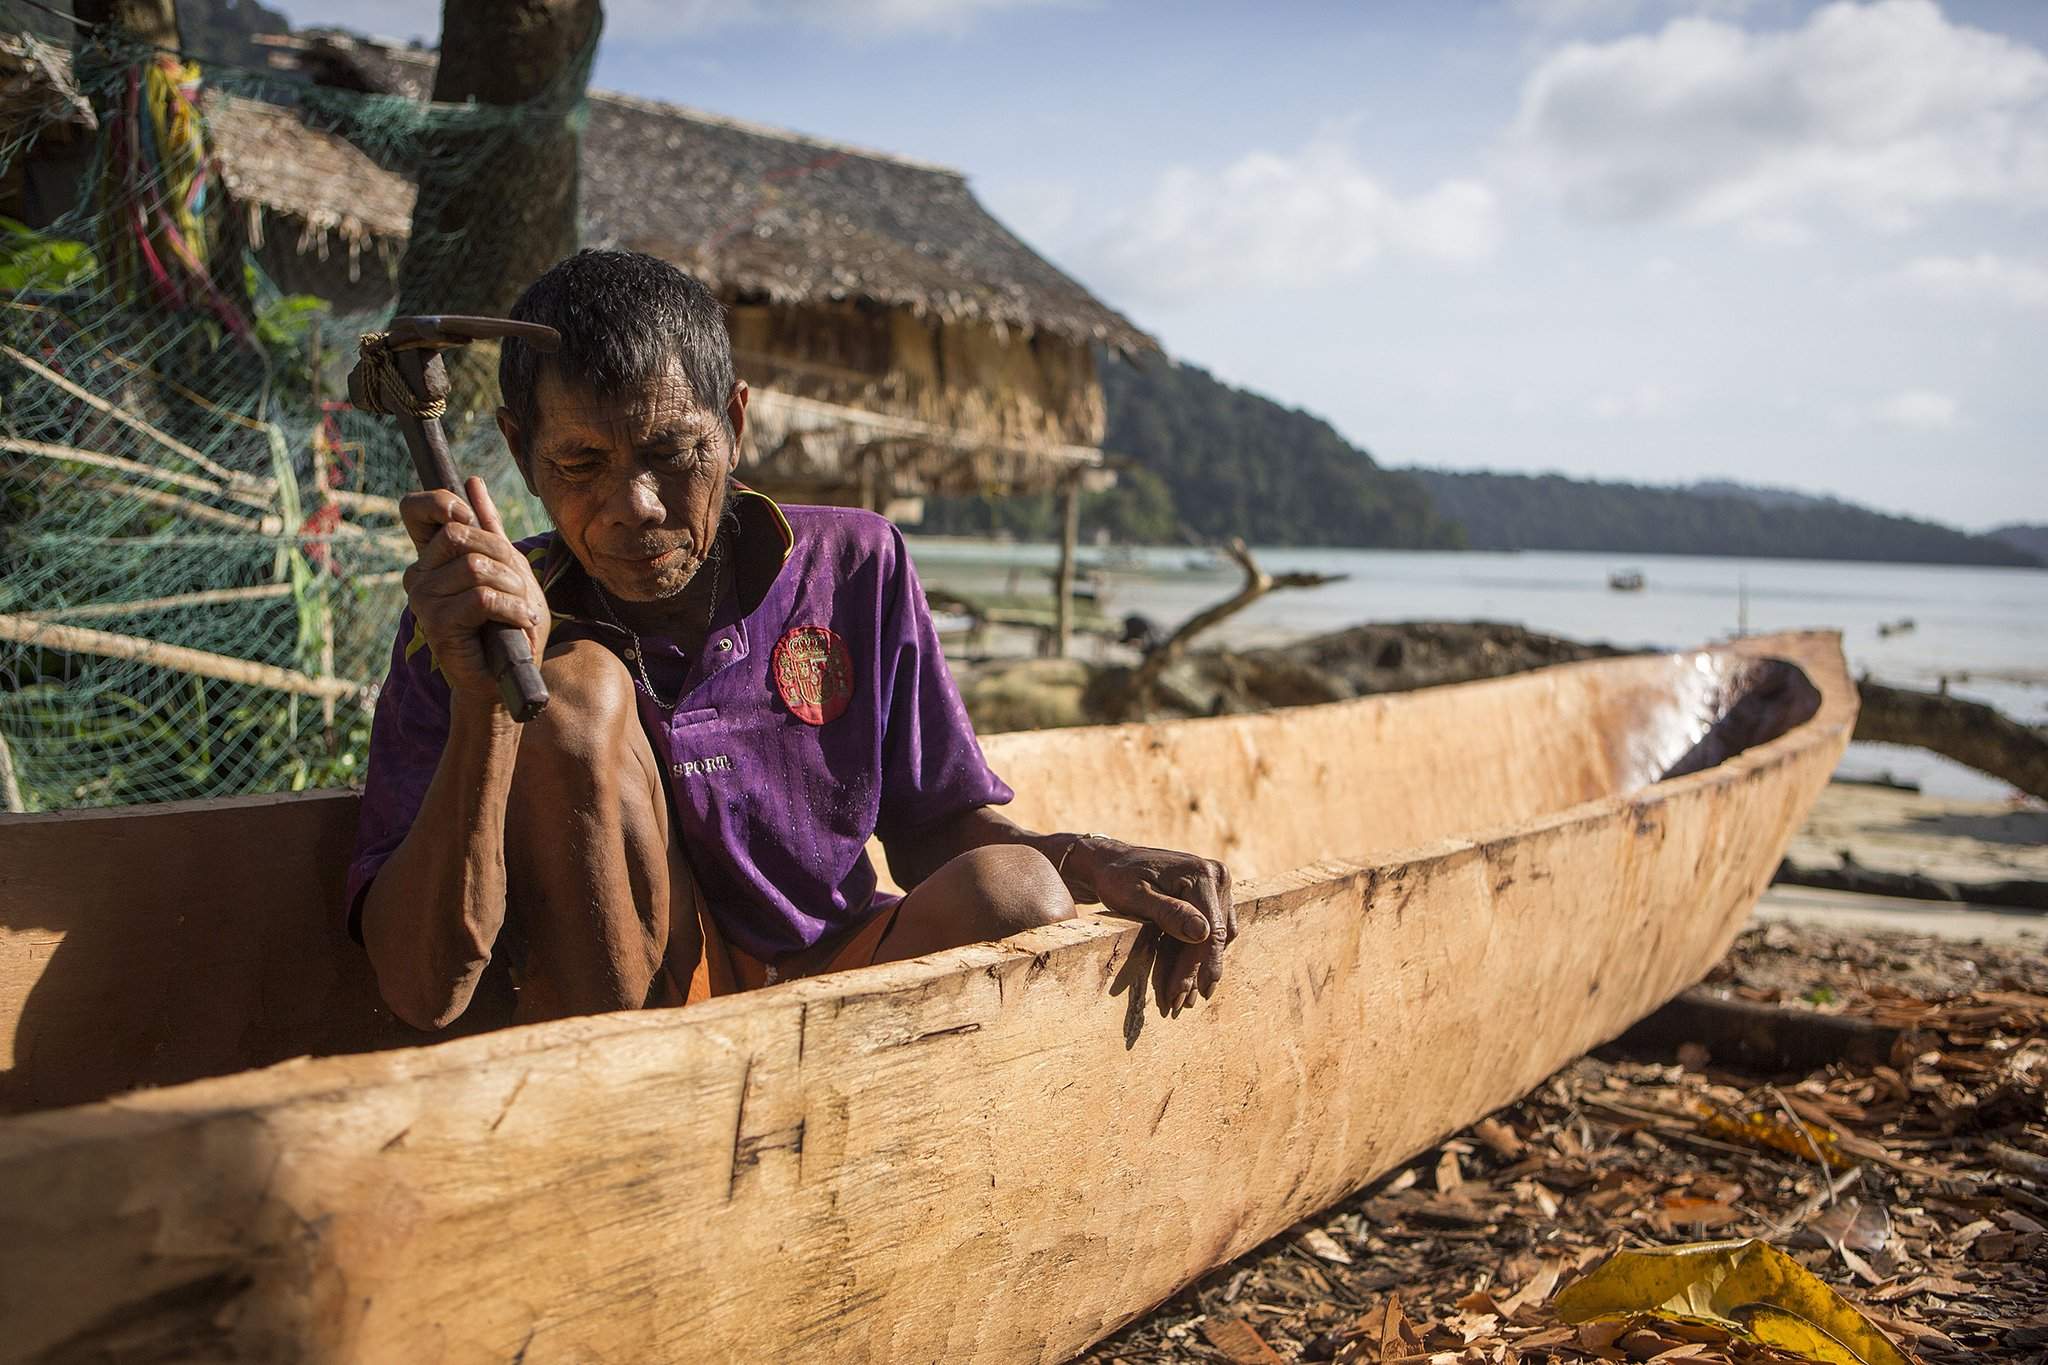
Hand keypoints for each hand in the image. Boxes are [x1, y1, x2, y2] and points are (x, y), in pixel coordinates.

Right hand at [399, 476, 548, 708]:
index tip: (471, 522)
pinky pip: (482, 598)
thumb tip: (472, 482)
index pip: (416, 508)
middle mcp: (418, 575)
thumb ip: (488, 529)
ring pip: (476, 567)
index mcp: (431, 558)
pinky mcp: (436, 624)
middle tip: (520, 587)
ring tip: (522, 611)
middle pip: (462, 536)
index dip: (444, 503)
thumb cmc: (507, 625)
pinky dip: (513, 609)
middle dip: (504, 557)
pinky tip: (521, 624)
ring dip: (514, 589)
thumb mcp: (506, 569)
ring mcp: (423, 599)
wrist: (504, 679)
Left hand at [1068, 836, 1235, 1013]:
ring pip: (1218, 936)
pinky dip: (1199, 951)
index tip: (1180, 996)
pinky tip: (1184, 971)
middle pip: (1216, 936)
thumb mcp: (1135, 897)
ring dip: (1201, 965)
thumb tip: (1203, 933)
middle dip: (1197, 972)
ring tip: (1183, 994)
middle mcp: (1217, 876)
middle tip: (1180, 1003)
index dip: (1196, 968)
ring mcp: (1218, 884)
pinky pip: (1215, 929)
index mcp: (1200, 875)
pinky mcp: (1213, 893)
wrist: (1112, 861)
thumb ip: (1168, 912)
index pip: (1209, 932)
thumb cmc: (1117, 879)